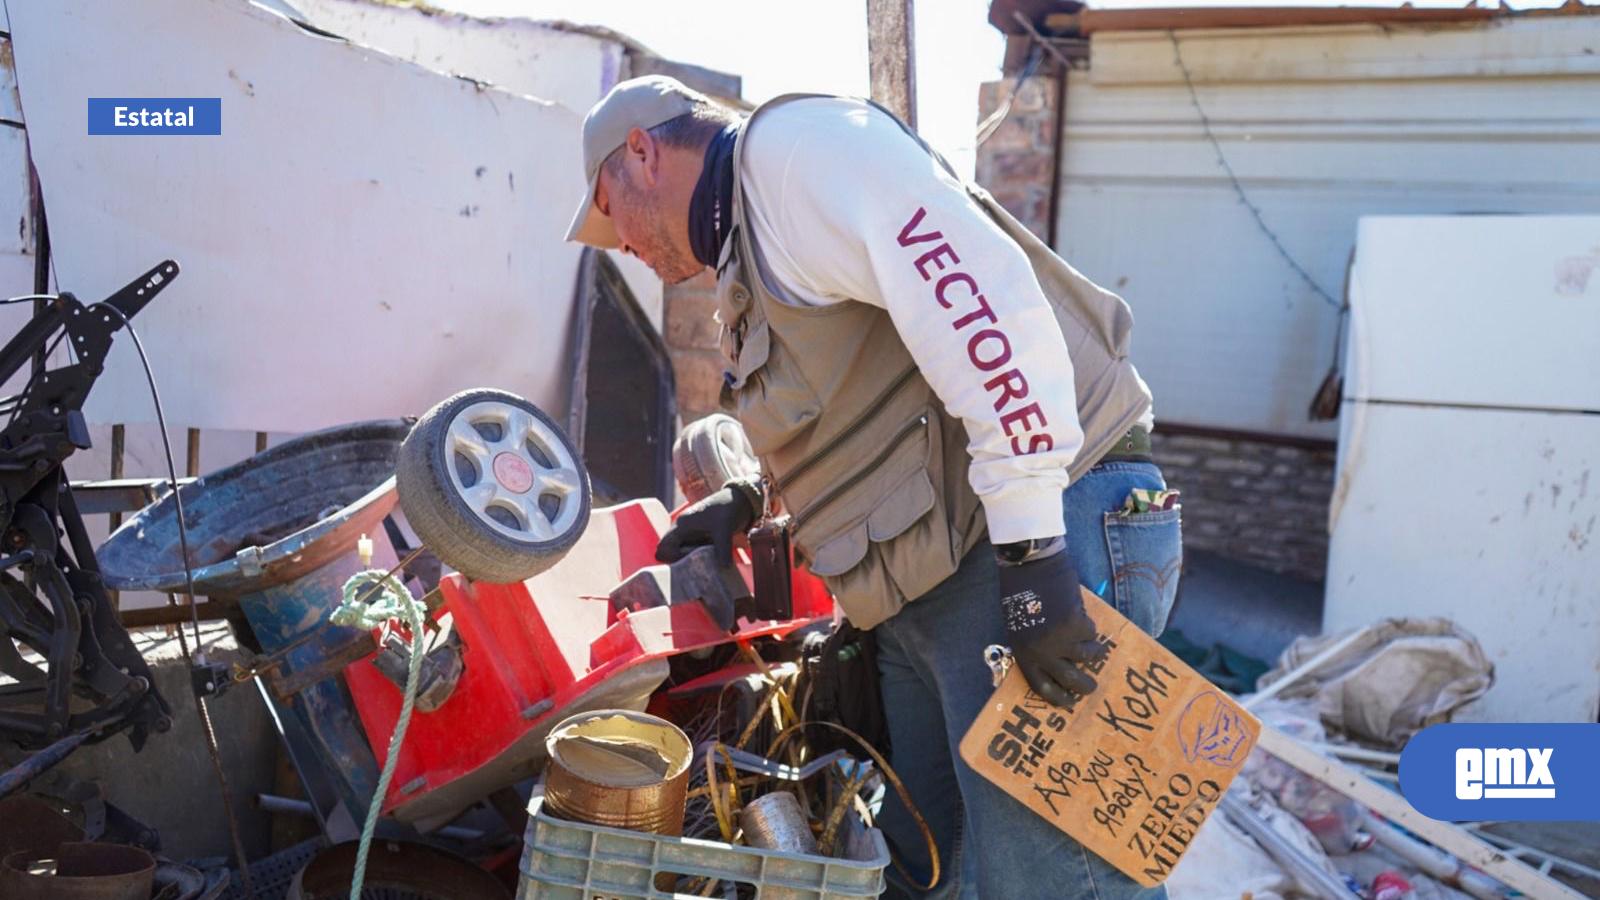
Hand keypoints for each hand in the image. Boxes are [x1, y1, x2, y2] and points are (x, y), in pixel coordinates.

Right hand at [656, 481, 758, 566]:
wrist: (740, 500)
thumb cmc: (728, 509)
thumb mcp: (725, 529)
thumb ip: (722, 549)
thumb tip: (724, 567)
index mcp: (681, 525)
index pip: (663, 548)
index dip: (673, 558)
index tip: (691, 559)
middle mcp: (681, 530)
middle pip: (670, 554)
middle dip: (682, 561)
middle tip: (701, 562)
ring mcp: (689, 534)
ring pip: (680, 554)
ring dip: (691, 560)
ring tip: (708, 559)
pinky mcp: (698, 538)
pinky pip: (691, 552)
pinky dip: (699, 557)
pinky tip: (712, 557)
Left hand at [998, 544, 1107, 706]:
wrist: (1029, 567)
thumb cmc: (1021, 594)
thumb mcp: (1019, 627)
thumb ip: (1034, 647)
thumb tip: (1056, 664)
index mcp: (1023, 654)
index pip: (1042, 686)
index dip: (1058, 697)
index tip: (1070, 703)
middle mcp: (1042, 652)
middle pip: (1070, 679)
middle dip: (1084, 687)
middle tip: (1091, 688)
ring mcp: (1060, 640)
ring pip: (1086, 655)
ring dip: (1093, 651)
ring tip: (1093, 644)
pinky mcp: (1075, 625)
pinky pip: (1091, 632)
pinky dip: (1088, 624)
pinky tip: (1078, 612)